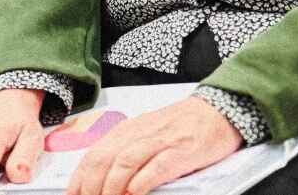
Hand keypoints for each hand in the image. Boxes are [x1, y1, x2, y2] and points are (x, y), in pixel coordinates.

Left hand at [67, 96, 241, 194]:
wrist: (218, 110)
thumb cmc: (182, 126)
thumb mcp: (148, 135)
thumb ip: (126, 153)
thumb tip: (103, 179)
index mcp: (128, 130)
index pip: (93, 155)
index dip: (79, 178)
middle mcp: (139, 133)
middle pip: (104, 159)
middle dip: (90, 186)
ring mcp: (160, 141)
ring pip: (125, 162)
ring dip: (111, 186)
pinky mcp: (181, 150)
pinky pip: (157, 165)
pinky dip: (143, 181)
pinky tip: (134, 192)